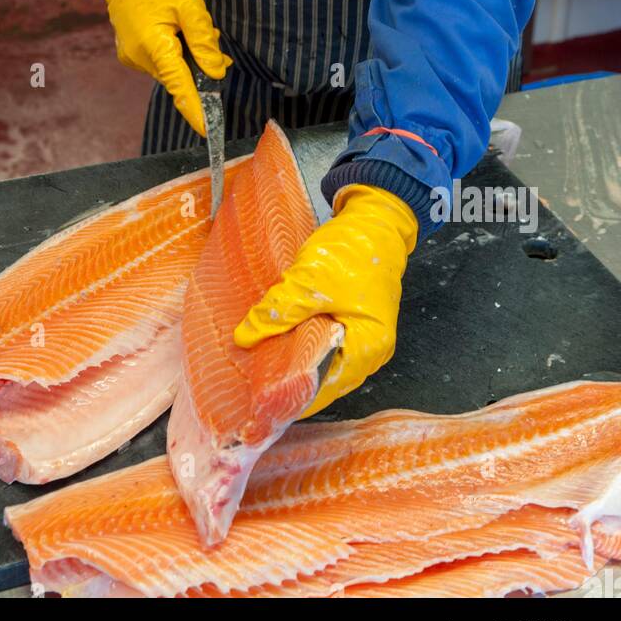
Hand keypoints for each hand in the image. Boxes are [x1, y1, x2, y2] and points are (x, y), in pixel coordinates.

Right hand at [91, 0, 230, 135]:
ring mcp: (133, 59)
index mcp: (155, 45)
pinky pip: (161, 63)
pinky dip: (174, 54)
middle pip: (180, 77)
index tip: (208, 130)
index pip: (180, 86)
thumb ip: (204, 41)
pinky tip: (175, 33)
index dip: (195, 110)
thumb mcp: (190, 6)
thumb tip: (216, 72)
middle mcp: (140, 58)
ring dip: (187, 57)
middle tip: (210, 38)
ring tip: (190, 29)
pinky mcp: (130, 56)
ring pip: (172, 70)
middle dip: (200, 66)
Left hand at [233, 184, 417, 415]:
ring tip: (262, 367)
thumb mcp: (310, 281)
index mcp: (368, 348)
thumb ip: (279, 312)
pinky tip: (280, 342)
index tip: (258, 400)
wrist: (376, 220)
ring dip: (297, 361)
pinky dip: (305, 345)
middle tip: (253, 385)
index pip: (325, 388)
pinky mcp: (355, 324)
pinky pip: (327, 345)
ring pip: (325, 361)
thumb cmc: (352, 251)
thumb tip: (244, 337)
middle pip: (326, 379)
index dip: (292, 394)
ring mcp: (365, 338)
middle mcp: (371, 352)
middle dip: (291, 381)